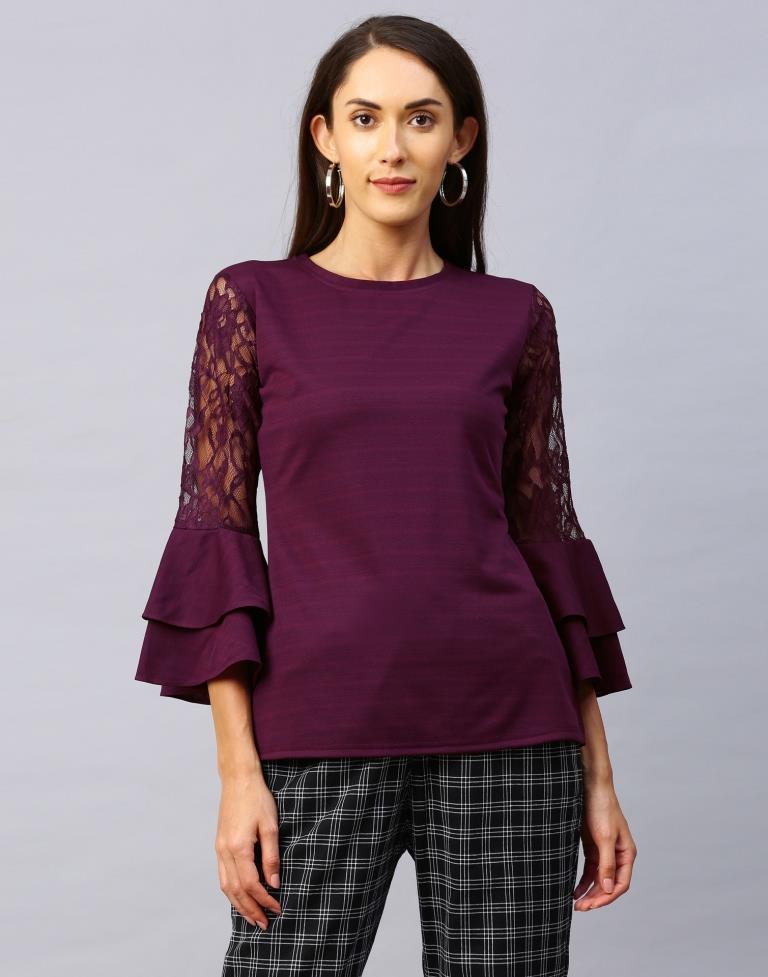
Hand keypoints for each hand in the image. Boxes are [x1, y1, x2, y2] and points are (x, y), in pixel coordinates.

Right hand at [215, 770, 282, 929]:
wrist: (238, 779)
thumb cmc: (257, 798)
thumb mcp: (271, 826)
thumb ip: (272, 856)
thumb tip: (274, 883)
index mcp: (238, 848)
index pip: (251, 884)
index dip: (264, 900)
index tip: (278, 908)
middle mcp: (224, 851)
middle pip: (235, 891)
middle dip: (250, 910)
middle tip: (264, 924)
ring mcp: (219, 849)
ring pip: (225, 886)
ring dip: (239, 905)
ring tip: (252, 917)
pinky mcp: (219, 845)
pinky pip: (222, 876)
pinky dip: (231, 892)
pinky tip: (240, 897)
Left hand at [574, 778, 636, 910]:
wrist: (590, 785)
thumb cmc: (602, 808)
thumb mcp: (604, 837)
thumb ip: (607, 863)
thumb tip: (608, 889)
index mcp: (626, 853)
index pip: (620, 883)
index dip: (607, 897)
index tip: (592, 905)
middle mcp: (617, 855)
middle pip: (609, 884)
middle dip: (596, 897)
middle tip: (581, 908)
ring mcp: (605, 851)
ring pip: (598, 879)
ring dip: (589, 892)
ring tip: (577, 904)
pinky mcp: (593, 846)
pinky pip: (590, 869)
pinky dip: (583, 881)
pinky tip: (575, 890)